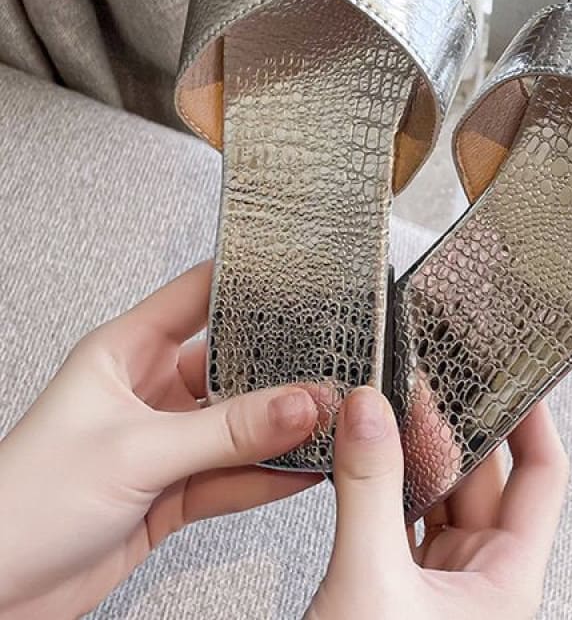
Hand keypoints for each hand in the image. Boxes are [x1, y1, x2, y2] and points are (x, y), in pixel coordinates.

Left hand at [0, 263, 322, 618]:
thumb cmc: (22, 505)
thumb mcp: (135, 451)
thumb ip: (226, 431)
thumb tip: (299, 403)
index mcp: (125, 352)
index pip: (198, 295)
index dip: (248, 281)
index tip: (301, 276)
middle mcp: (147, 392)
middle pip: (231, 365)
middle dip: (281, 369)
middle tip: (330, 367)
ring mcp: (164, 443)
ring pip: (239, 425)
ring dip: (281, 428)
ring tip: (328, 421)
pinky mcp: (173, 491)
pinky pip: (234, 474)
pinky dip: (269, 475)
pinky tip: (302, 468)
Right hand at [307, 388, 568, 619]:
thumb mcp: (370, 583)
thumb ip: (369, 489)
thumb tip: (368, 411)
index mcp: (508, 581)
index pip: (543, 477)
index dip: (534, 420)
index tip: (517, 372)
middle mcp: (484, 579)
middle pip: (484, 478)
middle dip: (456, 425)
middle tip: (429, 374)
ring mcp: (443, 585)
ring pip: (441, 497)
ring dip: (417, 453)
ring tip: (394, 402)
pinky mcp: (402, 591)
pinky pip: (405, 520)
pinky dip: (388, 485)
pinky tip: (369, 455)